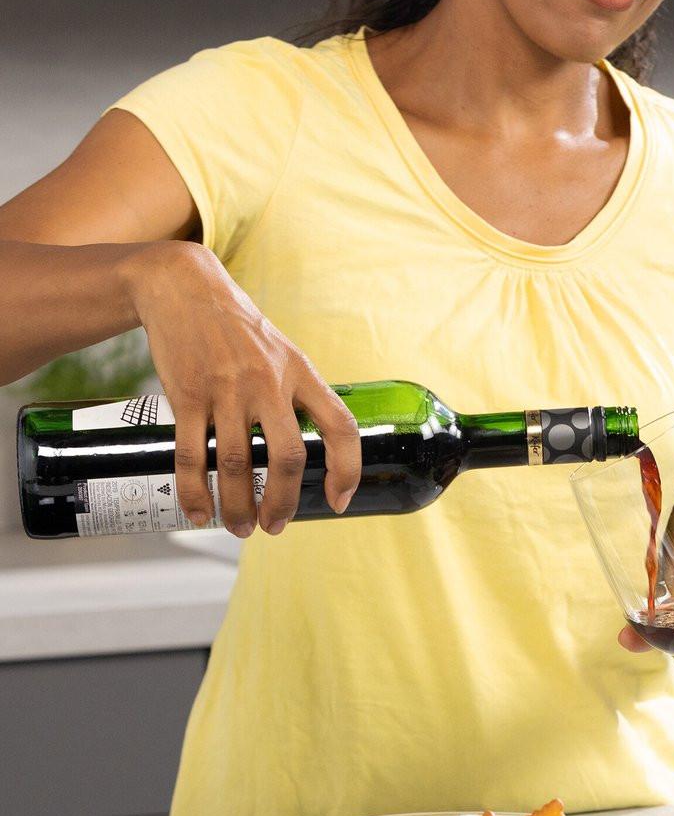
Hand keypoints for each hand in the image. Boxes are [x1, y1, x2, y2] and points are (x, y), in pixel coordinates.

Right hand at [123, 241, 361, 537]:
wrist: (184, 289)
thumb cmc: (238, 328)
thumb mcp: (284, 353)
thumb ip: (297, 395)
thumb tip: (303, 450)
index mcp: (301, 374)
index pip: (340, 426)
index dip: (347, 469)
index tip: (339, 501)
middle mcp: (268, 383)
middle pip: (286, 457)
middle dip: (282, 502)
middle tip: (274, 527)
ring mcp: (226, 390)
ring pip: (236, 464)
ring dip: (237, 505)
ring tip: (238, 527)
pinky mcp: (187, 395)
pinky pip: (191, 455)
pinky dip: (194, 491)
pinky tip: (199, 512)